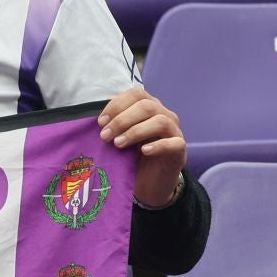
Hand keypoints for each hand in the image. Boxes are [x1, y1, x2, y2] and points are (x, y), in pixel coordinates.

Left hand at [98, 86, 185, 208]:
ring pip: (160, 121)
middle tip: (104, 136)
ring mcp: (175, 131)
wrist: (150, 183)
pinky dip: (158, 145)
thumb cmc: (133, 157)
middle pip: (147, 106)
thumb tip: (96, 116)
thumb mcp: (120, 137)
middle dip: (122, 120)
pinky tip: (144, 151)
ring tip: (118, 144)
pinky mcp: (180, 150)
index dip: (117, 104)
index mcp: (149, 107)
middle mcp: (165, 115)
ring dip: (135, 131)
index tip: (100, 122)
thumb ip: (113, 124)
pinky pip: (174, 143)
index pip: (136, 94)